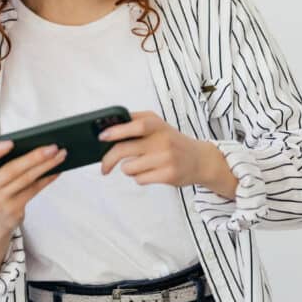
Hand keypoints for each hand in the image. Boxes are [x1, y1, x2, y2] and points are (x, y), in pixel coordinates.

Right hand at [0, 140, 68, 238]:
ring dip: (47, 165)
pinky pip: (34, 190)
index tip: (11, 142)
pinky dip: (47, 178)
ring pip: (27, 179)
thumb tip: (32, 145)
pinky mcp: (13, 211)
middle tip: (53, 146)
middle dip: (35, 156)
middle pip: (12, 170)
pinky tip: (56, 169)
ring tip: (61, 154)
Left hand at [97, 110, 217, 188]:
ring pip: (129, 168)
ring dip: (128, 169)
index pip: (135, 125)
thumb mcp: (157, 125)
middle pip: (124, 150)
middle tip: (103, 166)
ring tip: (139, 166)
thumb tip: (106, 128)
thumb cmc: (171, 141)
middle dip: (108, 159)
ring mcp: (166, 158)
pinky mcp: (168, 175)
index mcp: (156, 124)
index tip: (101, 137)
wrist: (200, 160)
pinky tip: (149, 172)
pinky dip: (139, 177)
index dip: (116, 131)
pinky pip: (139, 179)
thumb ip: (134, 122)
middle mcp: (162, 140)